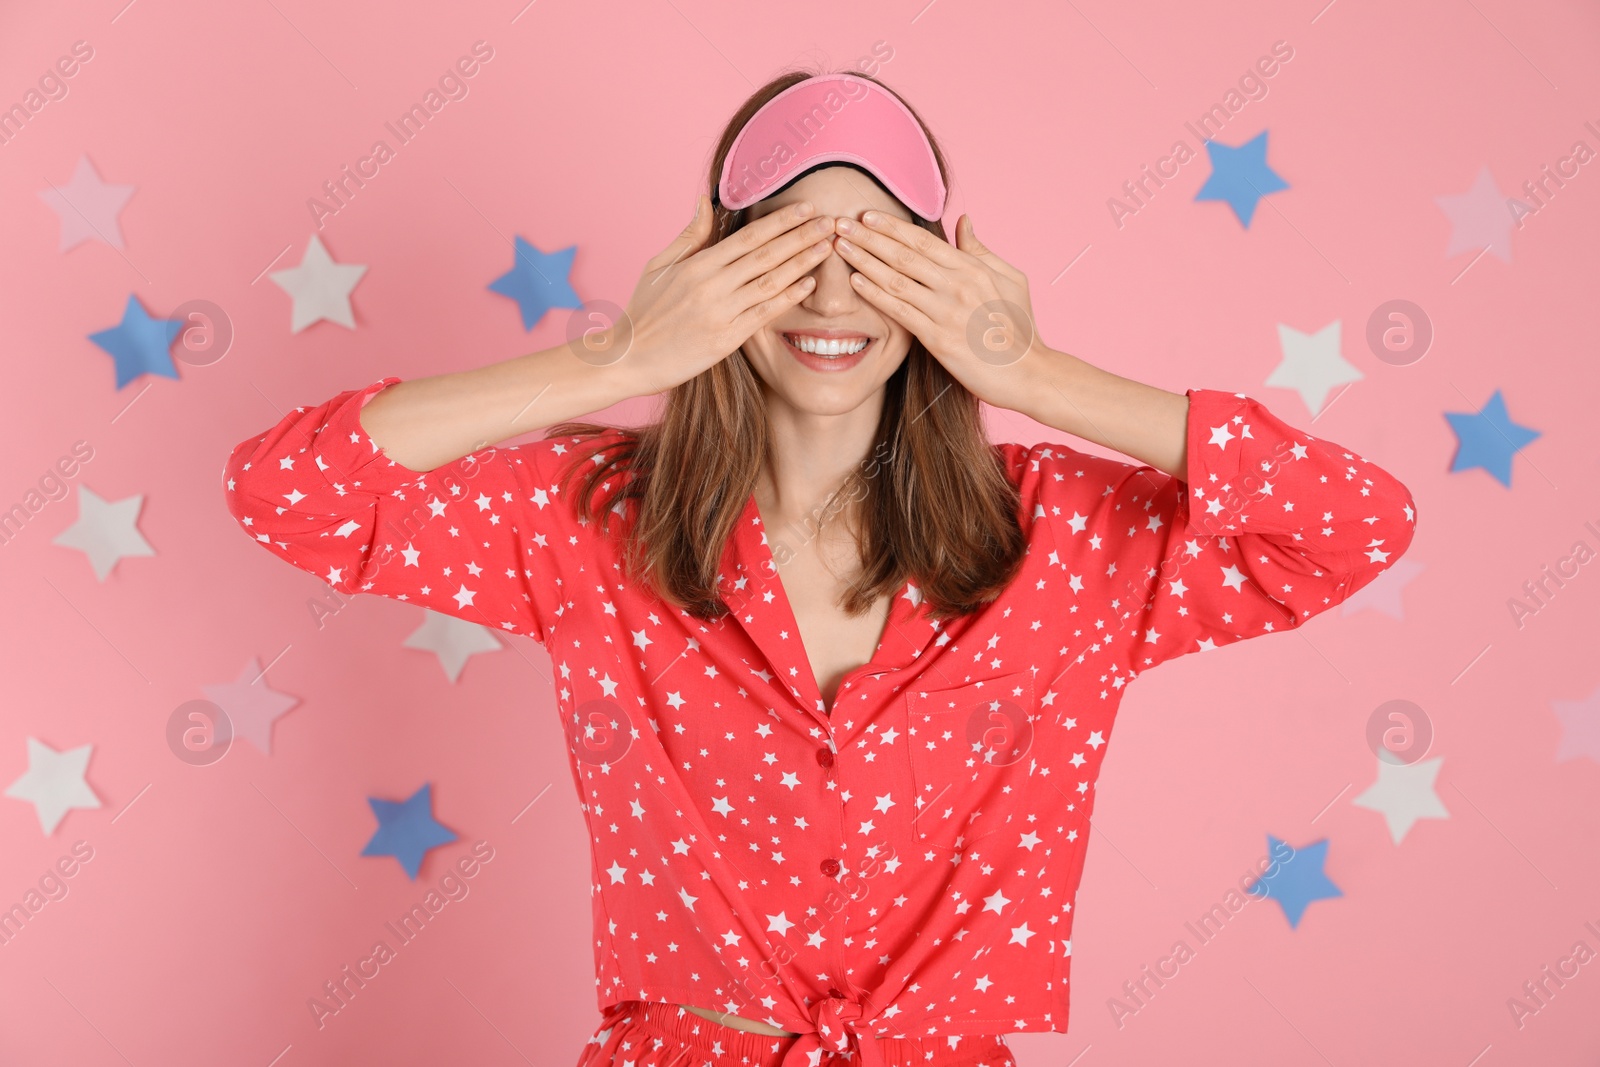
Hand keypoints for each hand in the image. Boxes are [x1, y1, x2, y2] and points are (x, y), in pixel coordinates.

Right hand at [617, 195, 837, 394]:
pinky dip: (788, 297)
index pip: (748, 236)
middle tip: (830, 221)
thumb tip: (705, 200)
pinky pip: (763, 314)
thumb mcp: (659, 266)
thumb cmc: (643, 311)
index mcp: (697, 264)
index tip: (806, 208)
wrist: (629, 359)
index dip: (780, 221)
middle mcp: (711, 285)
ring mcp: (720, 312)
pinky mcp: (726, 340)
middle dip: (801, 236)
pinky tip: (809, 284)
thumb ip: (689, 236)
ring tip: (827, 247)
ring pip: (770, 281)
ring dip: (802, 263)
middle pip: (765, 254)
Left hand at [832, 211, 1043, 410]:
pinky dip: (876, 294)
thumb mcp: (1011, 279)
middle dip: (869, 237)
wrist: (1029, 372)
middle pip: (904, 255)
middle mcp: (957, 285)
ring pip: (896, 279)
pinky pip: (900, 312)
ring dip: (864, 261)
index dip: (892, 227)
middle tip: (840, 223)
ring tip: (840, 247)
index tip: (867, 215)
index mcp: (973, 268)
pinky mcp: (938, 340)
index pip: (924, 241)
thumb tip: (963, 220)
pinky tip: (856, 281)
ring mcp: (947, 312)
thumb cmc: (1021, 327)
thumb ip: (982, 250)